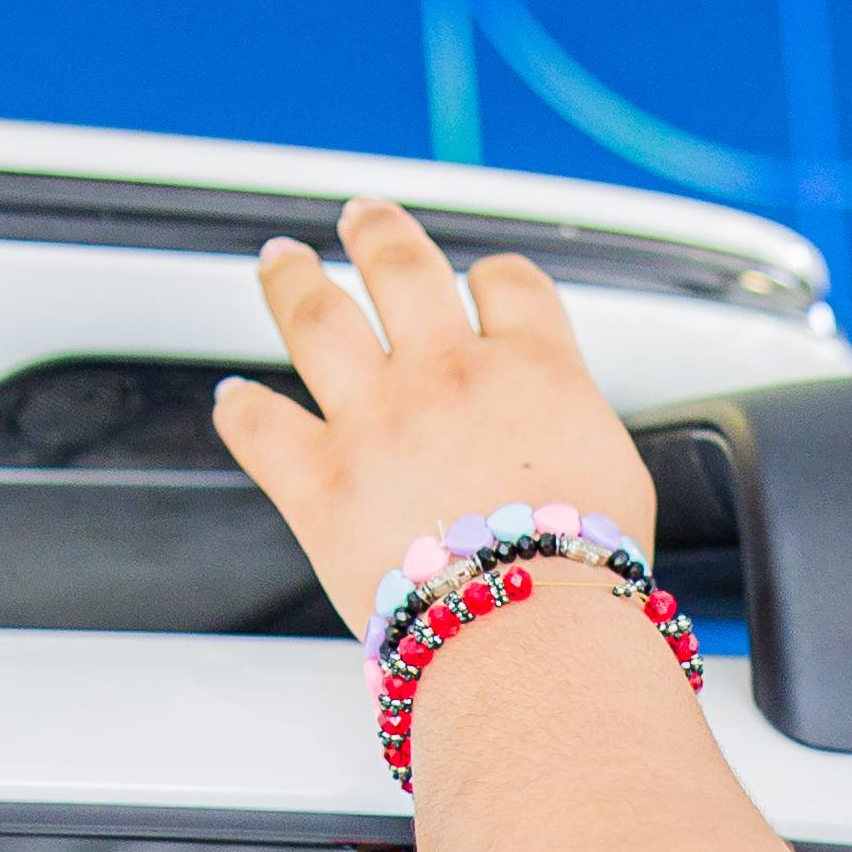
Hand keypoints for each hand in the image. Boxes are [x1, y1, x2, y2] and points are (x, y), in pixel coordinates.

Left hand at [220, 201, 659, 634]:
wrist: (530, 634)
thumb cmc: (583, 578)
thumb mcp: (619, 481)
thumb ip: (577, 438)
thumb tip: (565, 454)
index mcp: (533, 369)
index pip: (510, 284)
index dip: (493, 277)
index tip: (484, 282)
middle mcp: (448, 374)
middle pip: (403, 268)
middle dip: (378, 233)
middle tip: (362, 217)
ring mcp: (377, 420)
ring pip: (318, 316)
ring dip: (292, 280)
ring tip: (281, 261)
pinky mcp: (319, 480)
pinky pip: (260, 426)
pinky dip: (240, 409)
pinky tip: (232, 398)